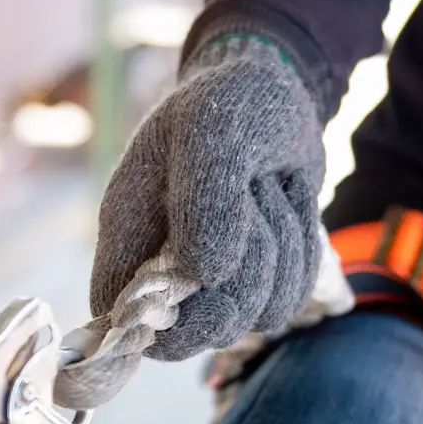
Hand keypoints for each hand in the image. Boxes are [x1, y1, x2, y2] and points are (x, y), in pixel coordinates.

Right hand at [57, 34, 325, 409]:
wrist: (277, 93)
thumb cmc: (231, 101)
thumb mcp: (213, 131)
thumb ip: (205, 201)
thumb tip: (208, 276)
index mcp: (129, 231)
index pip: (121, 315)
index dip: (162, 320)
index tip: (208, 276)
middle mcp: (164, 267)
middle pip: (200, 330)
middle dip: (245, 275)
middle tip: (256, 202)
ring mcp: (213, 281)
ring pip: (256, 316)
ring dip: (281, 252)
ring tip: (270, 191)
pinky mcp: (258, 281)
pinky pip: (290, 302)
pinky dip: (302, 256)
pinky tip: (290, 208)